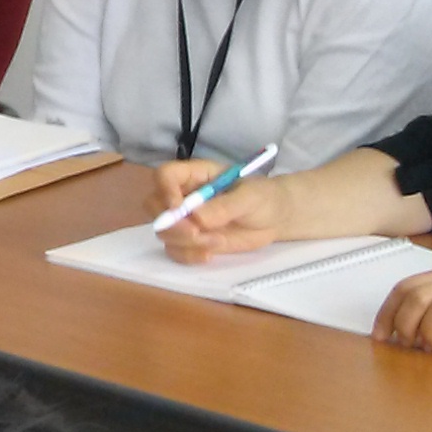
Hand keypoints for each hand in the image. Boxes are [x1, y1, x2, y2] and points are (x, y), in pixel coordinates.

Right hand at [152, 159, 300, 261]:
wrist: (276, 218)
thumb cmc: (264, 197)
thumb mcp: (251, 196)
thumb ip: (225, 205)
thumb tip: (197, 218)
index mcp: (195, 175)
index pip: (165, 175)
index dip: (165, 190)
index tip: (178, 208)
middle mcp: (183, 196)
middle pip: (154, 205)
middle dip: (170, 223)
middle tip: (196, 233)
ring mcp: (185, 220)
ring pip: (163, 231)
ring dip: (184, 242)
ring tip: (217, 242)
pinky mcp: (191, 241)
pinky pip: (175, 251)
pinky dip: (188, 256)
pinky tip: (209, 255)